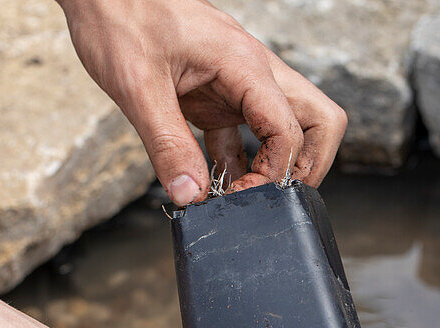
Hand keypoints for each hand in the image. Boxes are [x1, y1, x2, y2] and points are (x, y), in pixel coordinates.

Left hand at [57, 0, 347, 204]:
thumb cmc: (120, 17)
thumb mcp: (138, 88)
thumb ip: (168, 146)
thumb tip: (191, 195)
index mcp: (244, 65)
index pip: (292, 130)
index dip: (275, 173)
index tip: (240, 197)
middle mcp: (253, 72)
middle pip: (318, 122)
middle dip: (306, 167)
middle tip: (271, 197)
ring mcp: (240, 82)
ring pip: (289, 126)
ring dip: (273, 165)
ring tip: (236, 195)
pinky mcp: (219, 93)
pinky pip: (246, 132)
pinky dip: (238, 161)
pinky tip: (212, 181)